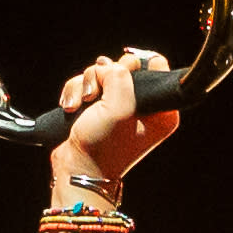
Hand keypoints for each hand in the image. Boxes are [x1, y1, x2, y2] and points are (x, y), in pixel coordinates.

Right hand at [50, 46, 181, 204]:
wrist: (77, 170)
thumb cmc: (103, 146)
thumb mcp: (119, 106)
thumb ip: (119, 76)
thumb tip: (106, 67)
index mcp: (161, 107)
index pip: (156, 65)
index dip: (136, 63)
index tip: (121, 72)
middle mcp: (143, 105)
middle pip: (124, 64)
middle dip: (103, 75)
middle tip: (95, 94)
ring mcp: (119, 106)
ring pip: (100, 73)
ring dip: (84, 85)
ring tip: (79, 105)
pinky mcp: (98, 108)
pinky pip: (85, 84)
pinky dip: (75, 92)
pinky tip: (71, 108)